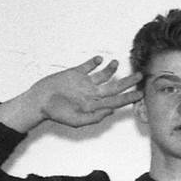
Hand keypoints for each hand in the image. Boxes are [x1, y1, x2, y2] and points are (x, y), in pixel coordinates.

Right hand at [0, 56, 142, 131]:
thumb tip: (111, 112)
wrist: (39, 101)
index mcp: (94, 105)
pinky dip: (94, 62)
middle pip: (114, 87)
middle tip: (140, 76)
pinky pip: (88, 66)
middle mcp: (92, 94)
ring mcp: (84, 83)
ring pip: (103, 75)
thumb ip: (94, 117)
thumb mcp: (76, 120)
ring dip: (111, 69)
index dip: (128, 98)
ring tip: (116, 62)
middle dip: (128, 82)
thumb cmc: (56, 113)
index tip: (140, 94)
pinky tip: (100, 59)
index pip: (116, 101)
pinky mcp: (75, 73)